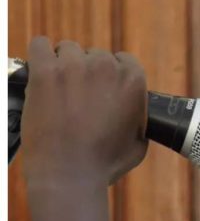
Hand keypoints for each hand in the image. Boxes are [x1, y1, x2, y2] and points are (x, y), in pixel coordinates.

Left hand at [21, 36, 148, 187]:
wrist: (69, 174)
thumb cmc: (104, 164)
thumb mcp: (138, 143)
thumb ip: (139, 119)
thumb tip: (136, 115)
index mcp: (132, 80)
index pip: (123, 60)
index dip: (111, 76)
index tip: (102, 89)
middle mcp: (106, 67)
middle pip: (95, 55)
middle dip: (88, 73)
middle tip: (78, 96)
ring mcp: (74, 67)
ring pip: (68, 50)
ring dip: (64, 65)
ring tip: (58, 88)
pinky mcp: (45, 72)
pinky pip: (40, 45)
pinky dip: (40, 54)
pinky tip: (40, 69)